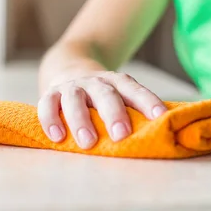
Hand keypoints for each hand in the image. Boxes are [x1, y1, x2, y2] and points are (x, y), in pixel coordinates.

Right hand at [37, 71, 167, 148]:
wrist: (69, 68)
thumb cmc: (103, 96)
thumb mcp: (120, 97)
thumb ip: (134, 113)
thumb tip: (162, 136)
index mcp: (118, 83)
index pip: (136, 91)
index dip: (148, 102)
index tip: (160, 117)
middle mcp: (96, 82)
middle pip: (106, 94)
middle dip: (114, 114)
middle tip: (121, 134)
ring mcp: (72, 86)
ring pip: (75, 98)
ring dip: (81, 119)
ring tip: (88, 142)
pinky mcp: (51, 93)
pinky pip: (48, 104)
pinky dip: (50, 119)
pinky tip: (57, 137)